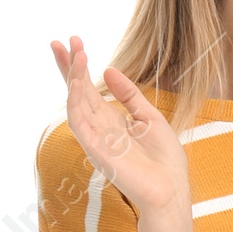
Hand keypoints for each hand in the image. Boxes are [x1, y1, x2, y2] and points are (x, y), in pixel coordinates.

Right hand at [50, 35, 190, 219]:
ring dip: (74, 78)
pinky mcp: (95, 151)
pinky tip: (77, 83)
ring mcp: (95, 139)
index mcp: (111, 120)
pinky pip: (80, 123)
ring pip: (77, 103)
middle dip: (69, 67)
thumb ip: (130, 95)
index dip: (79, 67)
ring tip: (77, 54)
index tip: (73, 42)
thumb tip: (108, 69)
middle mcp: (99, 128)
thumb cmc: (164, 160)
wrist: (171, 191)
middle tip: (61, 41)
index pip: (89, 89)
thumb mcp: (150, 118)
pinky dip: (76, 102)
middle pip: (77, 92)